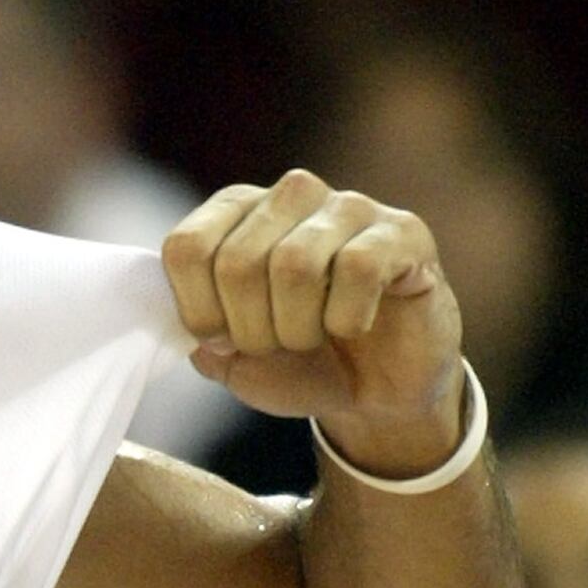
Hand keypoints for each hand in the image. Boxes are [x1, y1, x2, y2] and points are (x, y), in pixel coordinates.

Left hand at [163, 170, 468, 475]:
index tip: (221, 341)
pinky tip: (353, 327)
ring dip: (296, 328)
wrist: (377, 392)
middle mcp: (289, 195)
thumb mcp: (232, 360)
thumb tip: (192, 323)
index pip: (186, 248)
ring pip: (295, 264)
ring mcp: (349, 206)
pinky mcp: (402, 231)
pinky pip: (358, 268)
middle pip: (237, 261)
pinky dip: (346, 318)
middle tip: (275, 348)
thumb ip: (199, 334)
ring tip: (310, 340)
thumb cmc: (299, 365)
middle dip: (249, 329)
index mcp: (236, 212)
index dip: (197, 311)